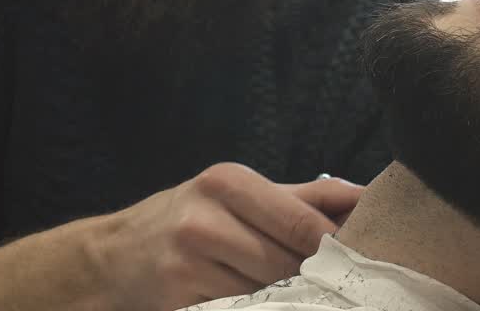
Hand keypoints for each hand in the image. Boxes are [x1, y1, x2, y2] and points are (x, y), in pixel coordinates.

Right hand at [97, 162, 362, 309]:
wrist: (113, 255)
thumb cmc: (190, 221)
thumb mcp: (240, 196)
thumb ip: (305, 196)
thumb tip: (366, 196)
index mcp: (229, 181)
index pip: (303, 222)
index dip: (337, 248)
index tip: (361, 261)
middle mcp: (206, 215)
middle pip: (288, 261)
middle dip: (313, 277)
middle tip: (335, 286)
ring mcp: (188, 258)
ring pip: (266, 291)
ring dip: (286, 296)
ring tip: (294, 293)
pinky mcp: (177, 293)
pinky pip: (238, 308)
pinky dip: (255, 309)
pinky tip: (258, 302)